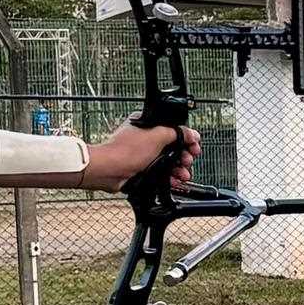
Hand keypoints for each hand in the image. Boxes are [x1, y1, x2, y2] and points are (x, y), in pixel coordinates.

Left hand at [77, 121, 196, 191]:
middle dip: (184, 155)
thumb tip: (191, 134)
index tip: (194, 146)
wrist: (109, 171)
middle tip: (188, 161)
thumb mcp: (157, 136)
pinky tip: (175, 180)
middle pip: (173, 146)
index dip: (187, 138)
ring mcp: (144, 153)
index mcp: (148, 124)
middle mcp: (146, 138)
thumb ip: (177, 133)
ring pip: (168, 160)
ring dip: (179, 168)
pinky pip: (161, 171)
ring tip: (184, 174)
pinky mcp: (142, 167)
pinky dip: (170, 176)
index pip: (174, 129)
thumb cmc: (125, 151)